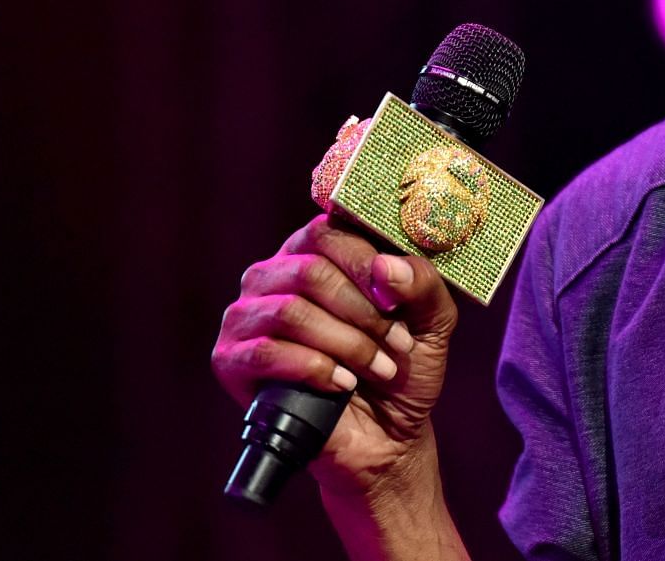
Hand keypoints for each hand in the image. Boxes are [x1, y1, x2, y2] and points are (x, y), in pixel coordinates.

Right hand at [212, 212, 459, 499]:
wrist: (385, 433)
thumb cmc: (403, 363)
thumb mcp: (432, 319)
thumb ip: (422, 284)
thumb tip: (385, 268)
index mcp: (316, 250)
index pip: (327, 231)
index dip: (365, 263)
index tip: (395, 300)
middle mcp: (274, 275)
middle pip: (310, 272)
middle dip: (362, 313)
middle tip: (395, 343)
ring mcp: (247, 317)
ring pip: (289, 313)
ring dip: (345, 344)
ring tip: (375, 368)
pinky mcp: (231, 361)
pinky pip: (265, 353)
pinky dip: (314, 369)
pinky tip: (342, 384)